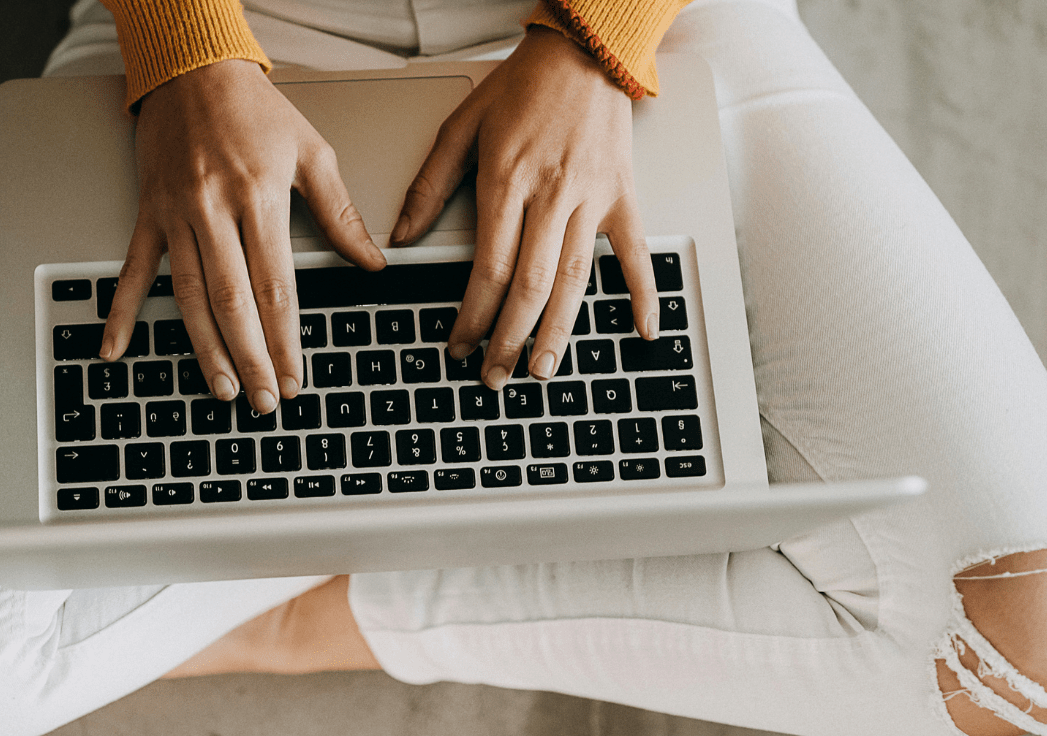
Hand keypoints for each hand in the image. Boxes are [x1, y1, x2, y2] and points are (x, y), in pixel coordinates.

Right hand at [100, 60, 386, 412]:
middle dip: (251, 358)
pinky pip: (134, 271)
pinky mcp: (149, 214)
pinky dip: (121, 312)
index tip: (294, 376)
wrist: (192, 66)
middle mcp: (214, 209)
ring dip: (205, 349)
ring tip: (221, 387)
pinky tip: (116, 350)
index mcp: (258, 197)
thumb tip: (373, 262)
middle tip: (263, 400)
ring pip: (189, 296)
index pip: (275, 287)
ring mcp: (176, 215)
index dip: (285, 339)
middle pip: (233, 302)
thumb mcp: (312, 152)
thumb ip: (340, 213)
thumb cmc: (254, 108)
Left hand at [392, 26, 657, 388]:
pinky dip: (642, 293)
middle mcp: (551, 193)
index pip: (489, 266)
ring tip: (541, 369)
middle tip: (494, 375)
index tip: (460, 344)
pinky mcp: (623, 195)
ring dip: (558, 331)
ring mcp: (591, 197)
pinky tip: (641, 330)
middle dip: (508, 337)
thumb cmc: (522, 86)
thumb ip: (430, 186)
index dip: (473, 314)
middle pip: (530, 284)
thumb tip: (403, 237)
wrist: (582, 50)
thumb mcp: (460, 127)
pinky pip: (635, 252)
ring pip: (575, 278)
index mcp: (507, 179)